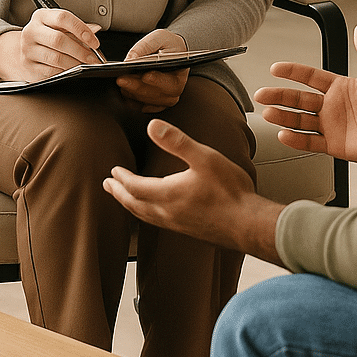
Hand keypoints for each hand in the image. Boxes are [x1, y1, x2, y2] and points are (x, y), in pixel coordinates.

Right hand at [0, 10, 103, 82]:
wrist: (25, 48)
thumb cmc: (47, 35)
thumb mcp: (60, 26)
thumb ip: (77, 28)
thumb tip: (95, 29)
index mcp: (41, 16)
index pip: (63, 18)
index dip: (81, 29)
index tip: (94, 41)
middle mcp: (31, 31)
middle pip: (59, 40)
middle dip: (80, 51)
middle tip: (92, 58)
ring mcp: (27, 50)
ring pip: (55, 58)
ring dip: (74, 64)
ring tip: (85, 66)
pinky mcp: (28, 66)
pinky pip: (50, 71)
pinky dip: (64, 72)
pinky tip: (72, 71)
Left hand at [103, 120, 282, 262]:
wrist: (248, 224)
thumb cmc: (229, 190)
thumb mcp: (204, 158)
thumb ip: (177, 141)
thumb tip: (151, 125)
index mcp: (167, 194)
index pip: (134, 187)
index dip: (121, 178)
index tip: (113, 170)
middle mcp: (167, 212)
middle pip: (133, 204)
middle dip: (119, 193)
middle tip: (108, 185)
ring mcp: (176, 224)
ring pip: (144, 216)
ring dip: (130, 205)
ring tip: (125, 198)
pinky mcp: (187, 230)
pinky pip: (156, 222)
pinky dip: (145, 214)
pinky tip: (154, 211)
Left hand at [116, 29, 188, 111]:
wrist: (171, 50)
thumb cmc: (168, 44)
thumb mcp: (158, 38)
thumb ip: (144, 47)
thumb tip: (130, 60)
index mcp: (180, 73)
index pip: (170, 82)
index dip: (157, 80)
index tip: (145, 76)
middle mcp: (175, 89)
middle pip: (156, 94)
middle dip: (136, 87)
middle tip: (122, 79)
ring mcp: (165, 98)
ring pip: (147, 101)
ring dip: (132, 93)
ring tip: (121, 81)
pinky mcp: (155, 102)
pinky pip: (141, 106)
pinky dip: (132, 100)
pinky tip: (125, 91)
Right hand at [254, 23, 356, 165]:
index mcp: (341, 87)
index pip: (310, 77)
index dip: (293, 72)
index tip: (276, 68)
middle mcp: (333, 106)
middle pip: (299, 99)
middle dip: (279, 96)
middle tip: (262, 94)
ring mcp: (332, 126)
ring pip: (300, 120)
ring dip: (283, 117)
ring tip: (268, 113)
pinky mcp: (336, 146)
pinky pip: (311, 142)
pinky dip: (296, 140)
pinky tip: (284, 135)